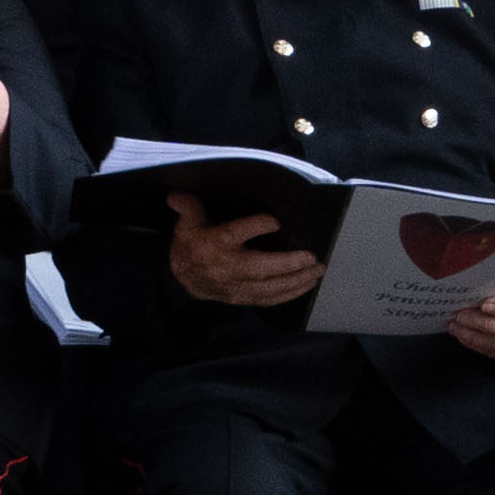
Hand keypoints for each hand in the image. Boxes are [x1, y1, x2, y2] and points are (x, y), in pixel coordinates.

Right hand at [167, 191, 323, 310]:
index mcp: (214, 244)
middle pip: (259, 267)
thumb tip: (177, 194)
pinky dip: (291, 294)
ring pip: (269, 287)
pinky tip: (307, 285)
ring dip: (296, 280)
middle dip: (287, 264)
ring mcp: (237, 286)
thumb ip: (189, 207)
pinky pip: (270, 299)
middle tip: (310, 257)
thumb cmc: (192, 246)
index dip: (256, 226)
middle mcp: (227, 267)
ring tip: (317, 270)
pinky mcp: (245, 297)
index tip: (276, 221)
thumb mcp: (187, 223)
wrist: (182, 279)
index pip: (235, 234)